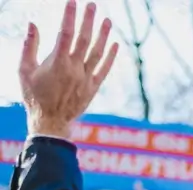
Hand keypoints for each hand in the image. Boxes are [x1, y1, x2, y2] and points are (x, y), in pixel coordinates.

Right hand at [19, 2, 118, 137]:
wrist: (50, 122)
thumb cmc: (34, 96)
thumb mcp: (24, 70)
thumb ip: (29, 46)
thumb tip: (32, 23)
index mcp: (57, 63)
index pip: (65, 33)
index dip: (70, 16)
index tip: (73, 2)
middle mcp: (74, 69)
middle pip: (84, 39)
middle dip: (88, 20)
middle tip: (92, 4)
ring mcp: (86, 78)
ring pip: (97, 53)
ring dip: (103, 35)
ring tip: (107, 20)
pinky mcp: (93, 87)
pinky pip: (105, 69)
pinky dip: (111, 57)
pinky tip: (115, 45)